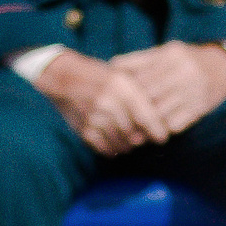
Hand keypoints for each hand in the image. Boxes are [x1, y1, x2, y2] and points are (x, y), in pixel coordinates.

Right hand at [37, 49, 168, 154]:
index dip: (157, 130)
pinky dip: (111, 150)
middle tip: (143, 140)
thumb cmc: (99, 76)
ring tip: (130, 143)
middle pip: (134, 132)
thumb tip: (158, 118)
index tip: (162, 138)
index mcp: (121, 86)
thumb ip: (139, 94)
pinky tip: (114, 147)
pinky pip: (103, 147)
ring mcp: (94, 116)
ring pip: (120, 142)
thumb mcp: (121, 75)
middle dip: (141, 140)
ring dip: (127, 146)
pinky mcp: (83, 128)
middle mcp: (108, 101)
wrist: (63, 77)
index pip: (145, 116)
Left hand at [112, 40, 225, 133]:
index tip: (114, 98)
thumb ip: (140, 59)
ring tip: (132, 128)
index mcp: (171, 55)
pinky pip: (174, 124)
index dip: (124, 89)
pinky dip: (162, 128)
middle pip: (148, 96)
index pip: (140, 76)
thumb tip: (112, 65)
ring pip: (159, 113)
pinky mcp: (199, 108)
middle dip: (132, 108)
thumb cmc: (186, 60)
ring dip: (145, 122)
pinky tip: (154, 129)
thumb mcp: (166, 51)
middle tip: (118, 118)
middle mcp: (183, 72)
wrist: (225, 68)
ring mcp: (193, 91)